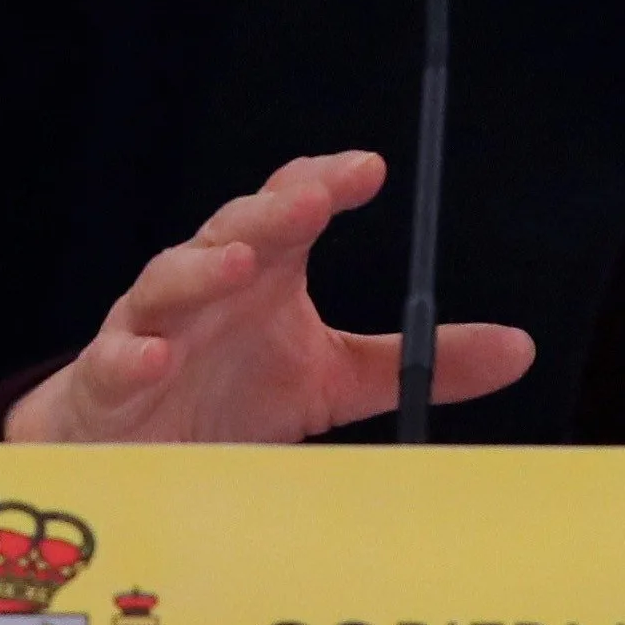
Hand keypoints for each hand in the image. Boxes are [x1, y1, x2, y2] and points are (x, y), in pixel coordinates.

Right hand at [5, 153, 532, 445]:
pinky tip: (157, 355)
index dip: (323, 181)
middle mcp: (205, 288)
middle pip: (232, 232)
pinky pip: (115, 363)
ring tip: (241, 263)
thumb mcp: (333, 379)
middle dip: (270, 213)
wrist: (135, 453)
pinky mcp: (107, 383)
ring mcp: (149, 328)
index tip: (370, 170)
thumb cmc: (230, 395)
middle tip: (312, 200)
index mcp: (261, 274)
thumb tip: (517, 349)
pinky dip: (133, 356)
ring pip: (167, 283)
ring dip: (202, 269)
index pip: (290, 208)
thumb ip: (411, 360)